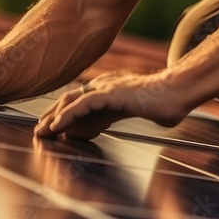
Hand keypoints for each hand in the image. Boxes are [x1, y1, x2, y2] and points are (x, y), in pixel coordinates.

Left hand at [33, 71, 190, 139]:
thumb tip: (87, 130)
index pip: (78, 102)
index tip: (50, 131)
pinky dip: (67, 115)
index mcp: (107, 89)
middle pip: (69, 100)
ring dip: (54, 118)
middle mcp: (103, 85)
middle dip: (52, 116)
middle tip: (39, 133)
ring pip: (71, 101)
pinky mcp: (112, 93)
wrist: (179, 93)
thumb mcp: (128, 114)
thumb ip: (107, 119)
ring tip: (42, 132)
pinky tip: (56, 126)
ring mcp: (107, 87)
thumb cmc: (161, 105)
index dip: (62, 116)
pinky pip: (83, 104)